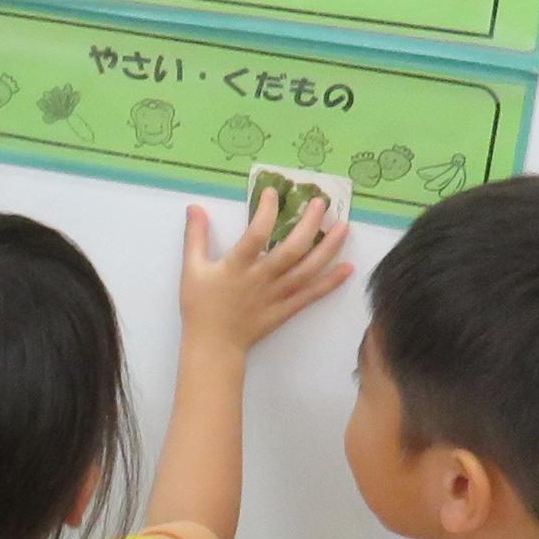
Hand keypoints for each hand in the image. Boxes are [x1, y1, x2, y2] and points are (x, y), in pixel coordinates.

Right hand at [179, 188, 352, 357]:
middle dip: (308, 225)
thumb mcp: (191, 268)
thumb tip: (195, 207)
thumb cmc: (201, 306)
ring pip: (307, 270)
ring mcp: (277, 295)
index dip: (266, 211)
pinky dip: (331, 282)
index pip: (257, 234)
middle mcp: (261, 278)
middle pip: (291, 249)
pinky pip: (312, 294)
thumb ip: (195, 237)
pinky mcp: (287, 309)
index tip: (273, 193)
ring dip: (327, 249)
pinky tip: (347, 267)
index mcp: (237, 266)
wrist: (213, 345)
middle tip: (321, 204)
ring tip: (343, 228)